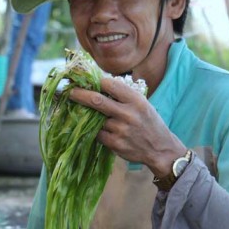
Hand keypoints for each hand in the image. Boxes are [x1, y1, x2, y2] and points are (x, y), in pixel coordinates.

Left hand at [68, 77, 186, 177]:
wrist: (160, 148)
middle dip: (80, 94)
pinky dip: (96, 131)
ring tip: (87, 114)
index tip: (86, 80)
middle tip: (69, 92)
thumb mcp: (142, 104)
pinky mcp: (115, 144)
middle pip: (97, 100)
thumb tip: (97, 84)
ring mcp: (121, 129)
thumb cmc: (148, 122)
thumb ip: (123, 96)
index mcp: (136, 100)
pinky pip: (97, 134)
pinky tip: (101, 130)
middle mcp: (128, 113)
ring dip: (89, 117)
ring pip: (95, 119)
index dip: (96, 82)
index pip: (110, 84)